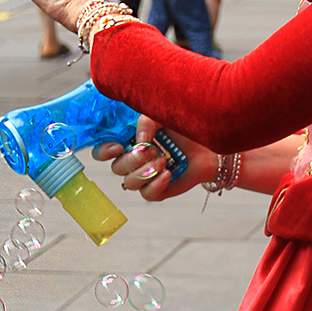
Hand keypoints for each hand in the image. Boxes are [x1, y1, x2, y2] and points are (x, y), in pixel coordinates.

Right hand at [94, 116, 215, 203]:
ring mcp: (145, 177)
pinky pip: (147, 194)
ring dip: (145, 172)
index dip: (104, 151)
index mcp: (129, 142)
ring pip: (130, 183)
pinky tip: (168, 174)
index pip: (103, 151)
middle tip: (152, 150)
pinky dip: (156, 184)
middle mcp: (134, 161)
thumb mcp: (162, 116)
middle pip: (117, 168)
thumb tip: (139, 139)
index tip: (119, 146)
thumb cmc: (183, 128)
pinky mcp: (159, 190)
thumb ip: (146, 121)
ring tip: (163, 161)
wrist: (208, 145)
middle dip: (132, 160)